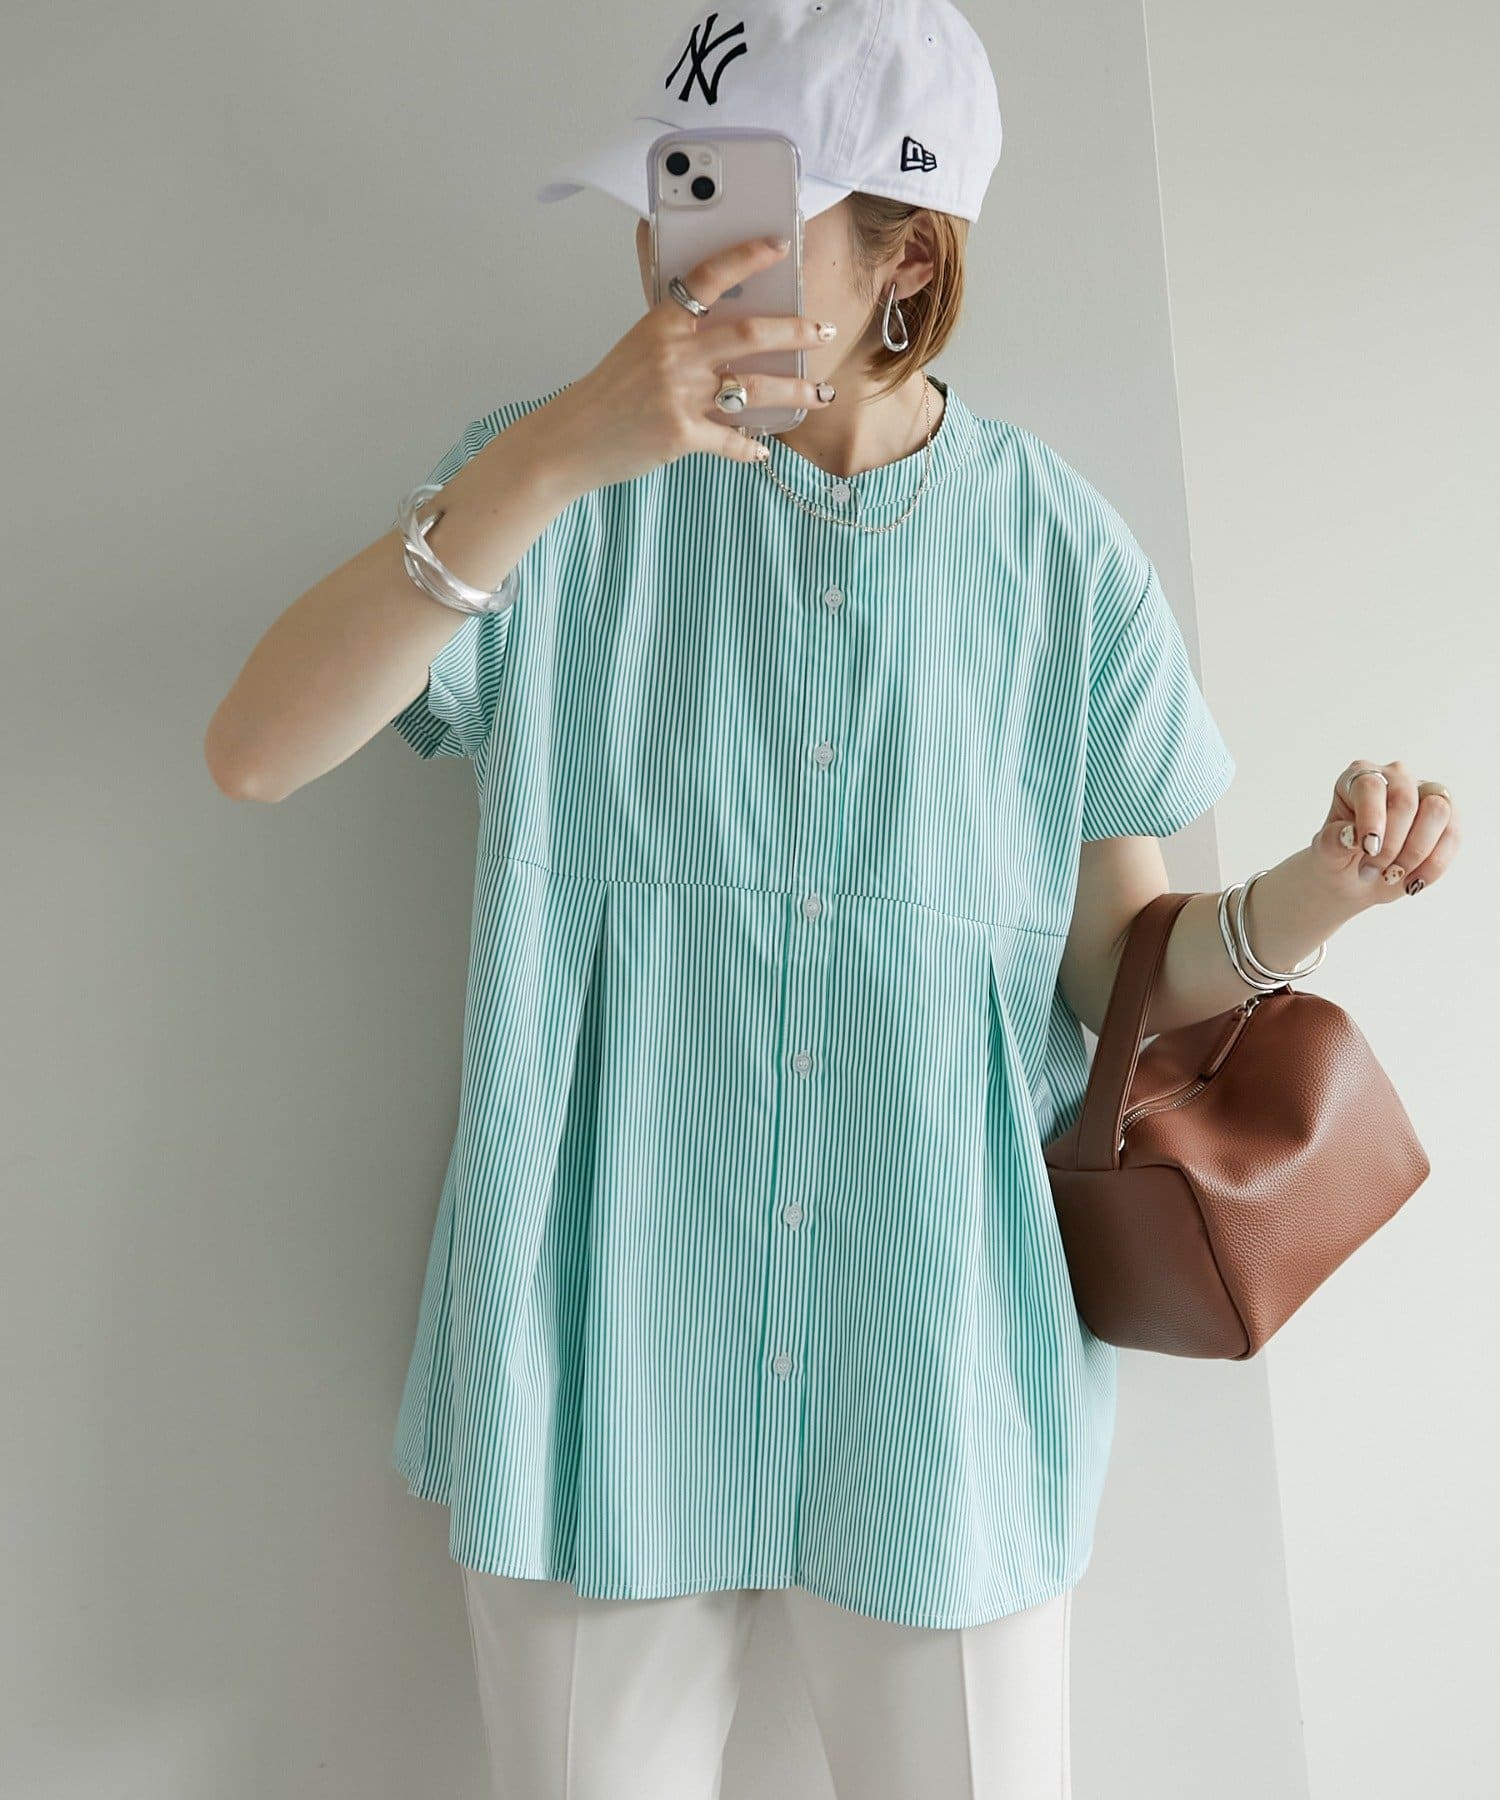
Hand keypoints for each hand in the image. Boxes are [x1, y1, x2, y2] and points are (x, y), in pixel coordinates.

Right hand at [530, 234, 836, 493]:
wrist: (572, 439)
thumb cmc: (608, 393)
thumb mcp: (638, 347)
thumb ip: (677, 332)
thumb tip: (724, 320)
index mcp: (662, 322)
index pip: (710, 276)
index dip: (748, 256)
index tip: (781, 245)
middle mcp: (674, 354)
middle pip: (751, 334)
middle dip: (797, 331)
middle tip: (824, 331)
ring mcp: (678, 395)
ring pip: (754, 388)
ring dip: (797, 392)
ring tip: (823, 393)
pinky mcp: (681, 435)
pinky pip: (731, 440)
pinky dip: (750, 447)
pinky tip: (764, 448)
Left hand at [1308, 759, 1460, 906]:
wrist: (1354, 879)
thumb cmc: (1337, 858)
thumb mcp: (1325, 853)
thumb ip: (1333, 841)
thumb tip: (1350, 835)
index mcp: (1359, 777)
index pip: (1370, 787)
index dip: (1372, 818)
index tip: (1367, 849)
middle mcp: (1395, 778)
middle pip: (1406, 799)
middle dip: (1391, 843)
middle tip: (1371, 871)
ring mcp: (1425, 794)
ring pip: (1438, 811)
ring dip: (1415, 852)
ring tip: (1391, 875)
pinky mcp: (1447, 818)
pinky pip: (1453, 835)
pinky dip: (1434, 864)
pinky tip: (1412, 882)